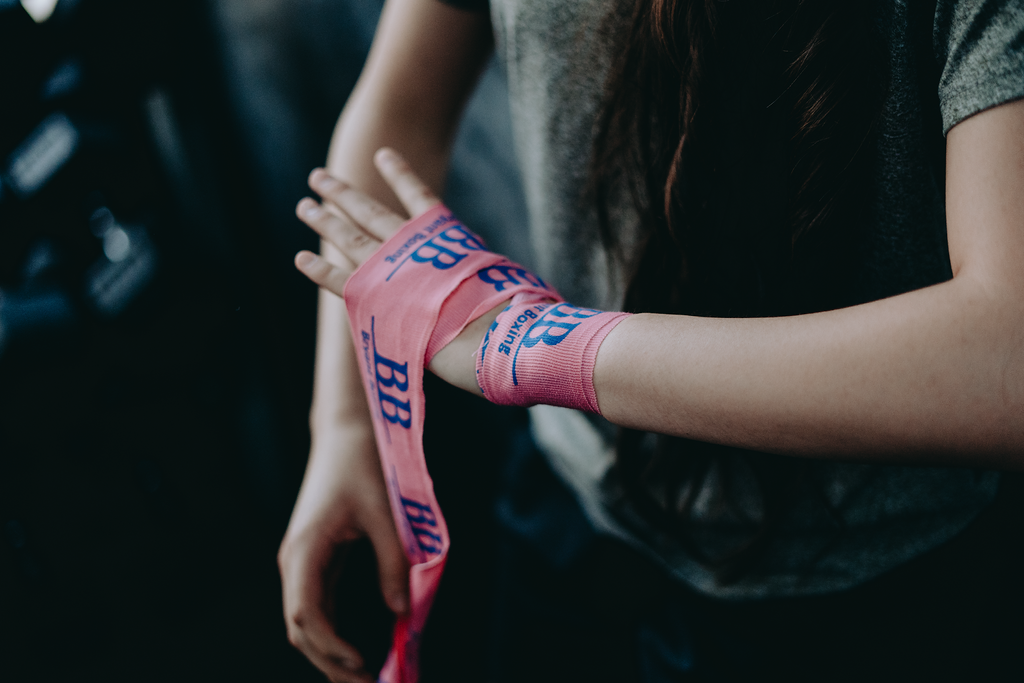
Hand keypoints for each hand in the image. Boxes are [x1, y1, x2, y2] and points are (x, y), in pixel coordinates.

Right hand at [279, 422, 408, 682]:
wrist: (346, 431)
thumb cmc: (364, 465)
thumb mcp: (384, 514)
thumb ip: (393, 563)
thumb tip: (403, 611)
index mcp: (305, 551)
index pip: (306, 615)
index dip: (331, 647)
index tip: (362, 664)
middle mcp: (295, 562)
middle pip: (301, 629)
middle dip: (330, 663)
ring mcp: (302, 562)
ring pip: (305, 622)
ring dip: (329, 654)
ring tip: (362, 679)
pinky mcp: (314, 559)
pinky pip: (317, 607)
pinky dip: (332, 634)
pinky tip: (353, 651)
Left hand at [294, 148, 501, 393]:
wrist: (496, 334)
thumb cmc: (512, 318)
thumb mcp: (507, 288)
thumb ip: (491, 285)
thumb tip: (512, 294)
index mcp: (449, 237)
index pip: (420, 197)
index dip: (400, 175)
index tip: (383, 154)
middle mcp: (415, 247)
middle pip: (370, 211)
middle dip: (342, 195)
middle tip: (318, 178)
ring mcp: (392, 269)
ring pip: (349, 236)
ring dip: (324, 219)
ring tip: (304, 204)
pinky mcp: (377, 299)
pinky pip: (341, 280)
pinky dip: (319, 270)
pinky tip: (299, 258)